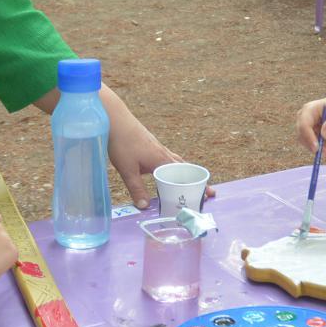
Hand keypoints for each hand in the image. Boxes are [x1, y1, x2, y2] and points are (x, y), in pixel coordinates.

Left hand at [101, 91, 210, 209]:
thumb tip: (145, 207)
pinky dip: (175, 167)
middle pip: (185, 169)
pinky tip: (169, 170)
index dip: (195, 187)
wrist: (116, 119)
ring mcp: (159, 148)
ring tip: (192, 183)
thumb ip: (136, 188)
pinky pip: (169, 158)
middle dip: (196, 181)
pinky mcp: (152, 145)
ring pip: (178, 163)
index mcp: (162, 161)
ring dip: (186, 174)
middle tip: (208, 192)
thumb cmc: (122, 143)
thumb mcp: (127, 170)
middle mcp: (164, 154)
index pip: (184, 177)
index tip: (208, 195)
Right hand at [296, 96, 325, 153]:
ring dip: (324, 146)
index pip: (304, 126)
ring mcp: (306, 126)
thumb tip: (324, 135)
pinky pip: (314, 145)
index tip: (317, 149)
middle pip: (303, 137)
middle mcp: (304, 118)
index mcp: (309, 110)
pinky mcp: (311, 134)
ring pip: (309, 143)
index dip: (309, 138)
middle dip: (317, 144)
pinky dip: (325, 146)